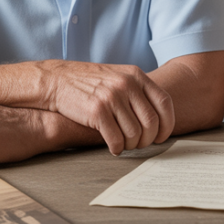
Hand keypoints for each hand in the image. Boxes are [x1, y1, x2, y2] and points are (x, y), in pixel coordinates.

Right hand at [39, 61, 174, 153]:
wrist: (56, 80)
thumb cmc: (89, 82)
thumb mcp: (118, 76)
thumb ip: (137, 91)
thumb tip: (157, 118)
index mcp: (136, 75)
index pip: (165, 102)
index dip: (167, 124)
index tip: (161, 136)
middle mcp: (126, 84)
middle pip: (151, 122)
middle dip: (148, 139)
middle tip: (139, 144)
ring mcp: (112, 97)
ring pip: (134, 133)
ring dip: (131, 145)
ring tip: (124, 145)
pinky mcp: (97, 111)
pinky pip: (116, 139)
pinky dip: (118, 148)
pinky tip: (114, 148)